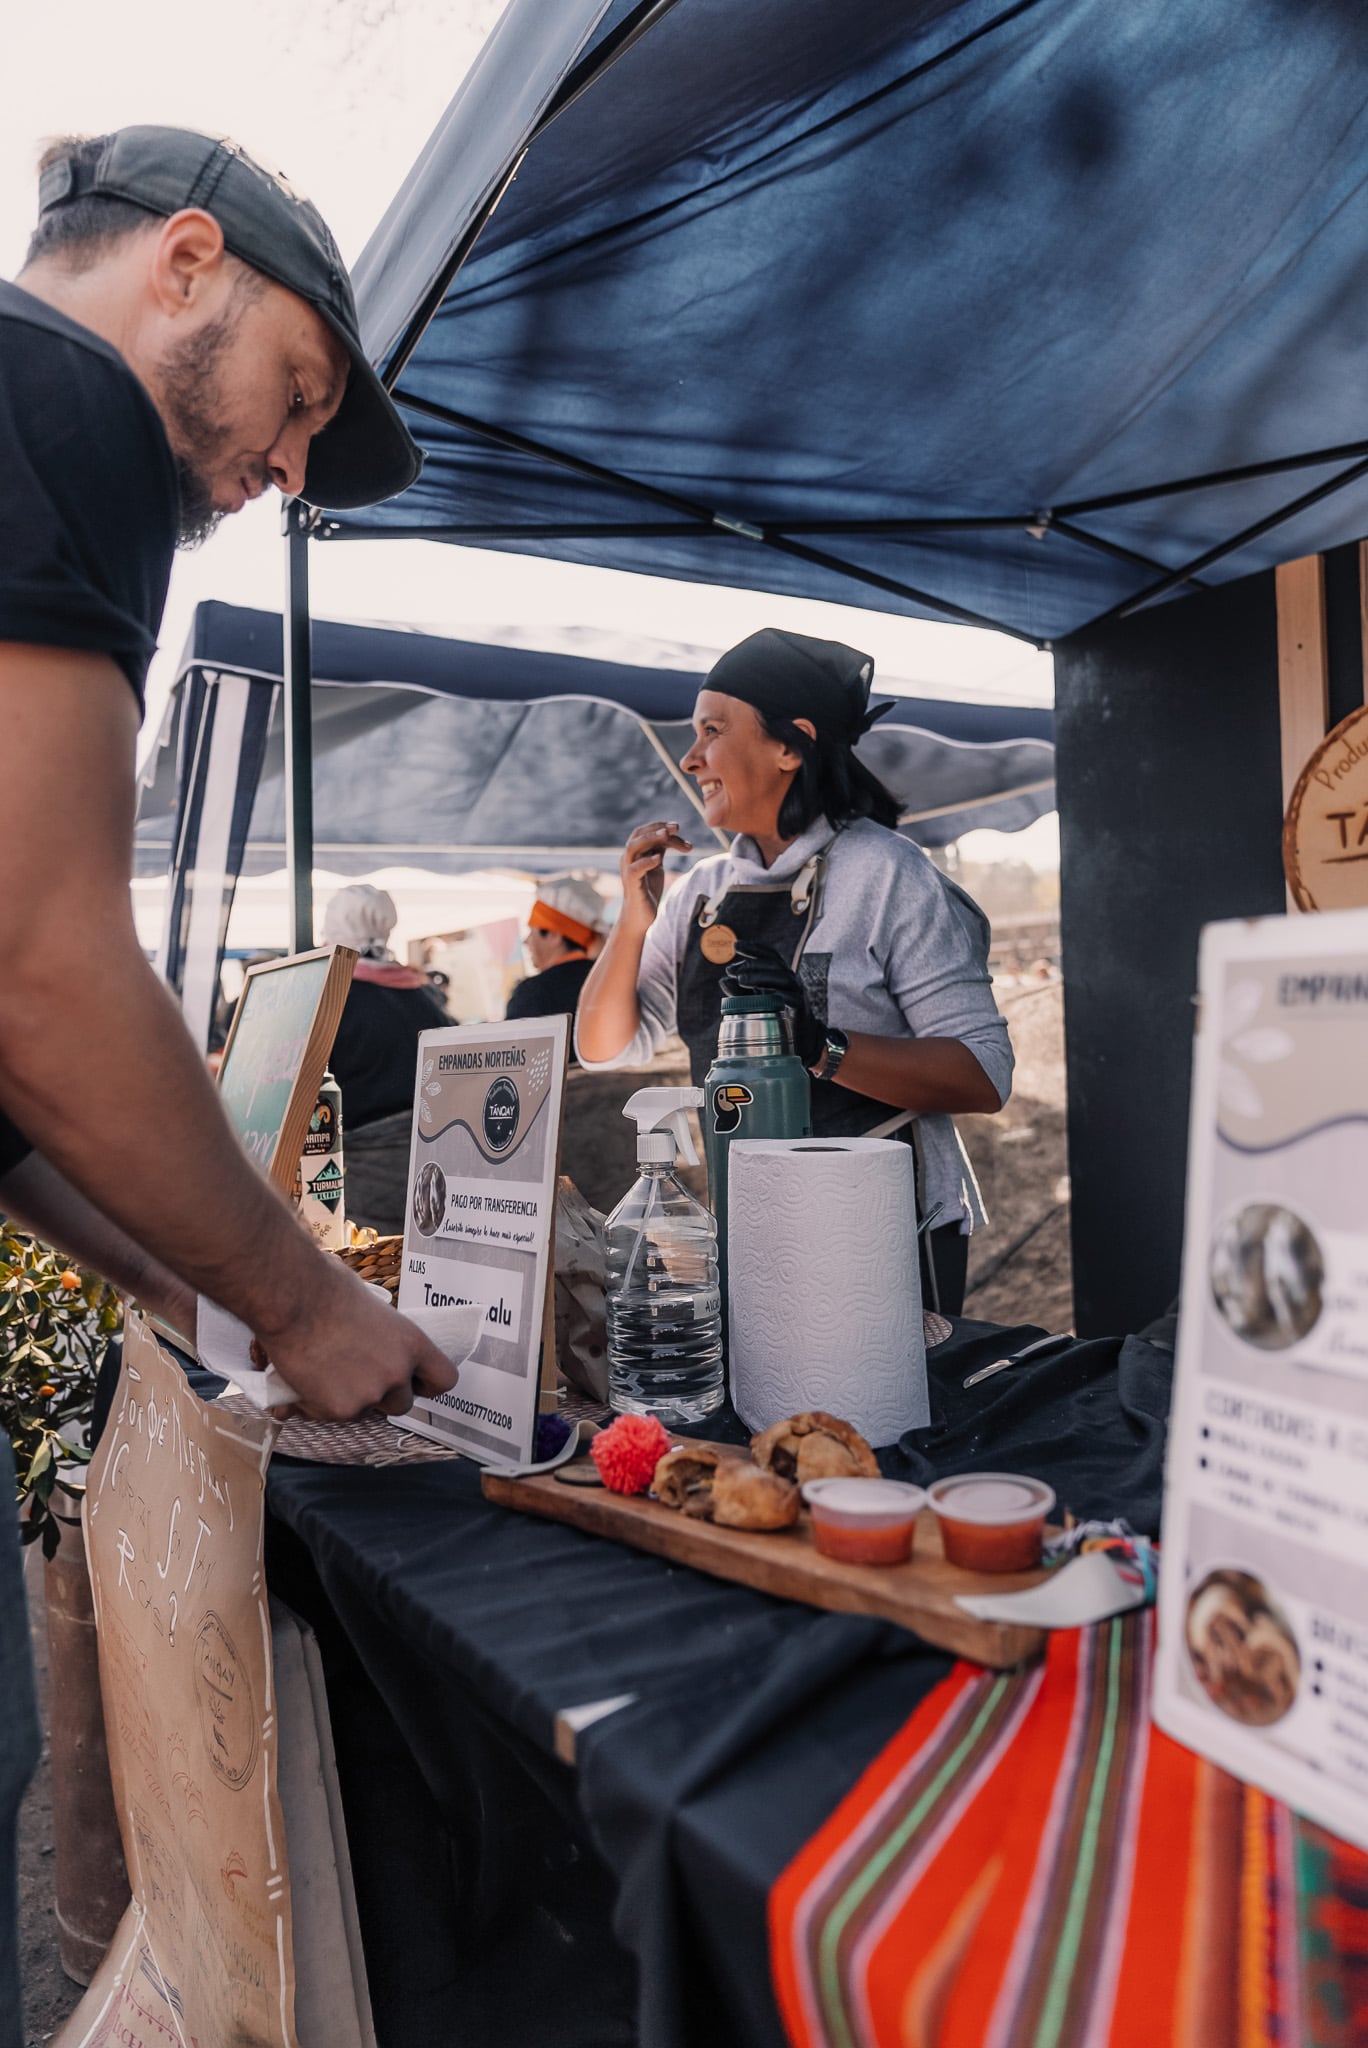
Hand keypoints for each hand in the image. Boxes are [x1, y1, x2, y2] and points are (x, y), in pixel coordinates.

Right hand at [257, 1259, 456, 1420]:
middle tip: (357, 1377)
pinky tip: (304, 1379)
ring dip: (347, 1399)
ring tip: (323, 1371)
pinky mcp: (340, 1409)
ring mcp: (370, 1394)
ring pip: (363, 1411)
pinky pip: (330, 1415)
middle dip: (382, 1396)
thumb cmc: (326, 1287)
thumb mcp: (371, 1305)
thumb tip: (373, 1339)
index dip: (426, 1383)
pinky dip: (316, 1404)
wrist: (292, 1298)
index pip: (444, 1379)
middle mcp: (397, 1372)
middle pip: (402, 1404)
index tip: (414, 1382)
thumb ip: (382, 1333)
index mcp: (412, 1343)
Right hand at [620, 820, 691, 927]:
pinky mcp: (631, 884)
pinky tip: (659, 858)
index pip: (644, 832)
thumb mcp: (656, 867)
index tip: (678, 827)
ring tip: (665, 835)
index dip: (660, 826)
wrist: (640, 918)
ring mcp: (628, 871)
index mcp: (635, 854)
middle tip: (676, 827)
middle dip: (657, 828)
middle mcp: (628, 859)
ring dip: (649, 838)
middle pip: (638, 835)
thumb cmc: (647, 892)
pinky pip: (635, 869)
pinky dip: (647, 861)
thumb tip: (671, 837)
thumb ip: (659, 852)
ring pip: (632, 847)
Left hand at [721, 943, 824, 1068]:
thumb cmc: (775, 1016)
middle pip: (774, 964)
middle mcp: (789, 980)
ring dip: (761, 976)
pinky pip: (792, 998)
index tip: (736, 945)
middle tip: (731, 970)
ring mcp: (797, 993)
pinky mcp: (801, 1009)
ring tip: (741, 980)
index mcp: (779, 975)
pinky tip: (764, 995)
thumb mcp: (753, 1001)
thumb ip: (738, 992)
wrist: (797, 1039)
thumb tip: (723, 980)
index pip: (770, 955)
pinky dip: (778, 994)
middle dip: (752, 964)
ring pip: (783, 978)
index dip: (754, 948)